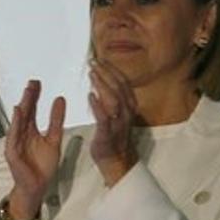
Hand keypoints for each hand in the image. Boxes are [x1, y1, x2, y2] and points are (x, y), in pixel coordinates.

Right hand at [4, 79, 64, 219]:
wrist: (37, 187)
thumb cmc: (43, 165)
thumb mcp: (54, 140)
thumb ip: (56, 120)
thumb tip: (60, 99)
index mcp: (30, 130)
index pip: (32, 109)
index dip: (35, 96)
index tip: (38, 82)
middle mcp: (21, 134)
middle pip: (25, 112)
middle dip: (28, 97)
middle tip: (33, 82)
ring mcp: (15, 142)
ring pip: (18, 122)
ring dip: (22, 108)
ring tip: (27, 94)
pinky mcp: (13, 153)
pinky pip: (14, 136)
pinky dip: (15, 124)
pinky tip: (18, 113)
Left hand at [87, 59, 137, 185]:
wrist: (117, 160)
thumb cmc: (113, 135)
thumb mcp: (116, 114)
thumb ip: (112, 98)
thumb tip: (102, 81)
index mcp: (129, 107)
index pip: (123, 84)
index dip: (113, 70)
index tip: (101, 59)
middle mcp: (126, 113)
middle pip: (119, 88)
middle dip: (107, 73)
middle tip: (94, 61)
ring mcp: (118, 124)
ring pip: (114, 101)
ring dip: (103, 85)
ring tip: (92, 74)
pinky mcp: (108, 134)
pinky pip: (105, 118)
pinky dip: (98, 106)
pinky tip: (91, 96)